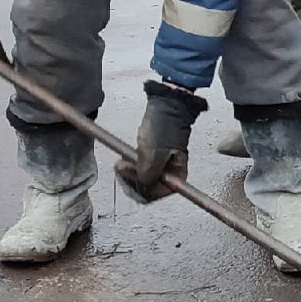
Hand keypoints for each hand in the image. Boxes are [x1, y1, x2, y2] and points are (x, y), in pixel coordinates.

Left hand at [114, 80, 207, 202]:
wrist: (166, 106)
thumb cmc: (164, 128)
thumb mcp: (153, 156)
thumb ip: (147, 177)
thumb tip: (142, 190)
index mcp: (176, 177)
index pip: (154, 195)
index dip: (138, 188)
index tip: (130, 174)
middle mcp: (170, 175)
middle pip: (145, 189)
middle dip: (131, 179)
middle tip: (123, 165)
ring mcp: (161, 167)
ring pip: (139, 180)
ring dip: (128, 172)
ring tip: (124, 158)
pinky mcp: (153, 159)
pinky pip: (138, 169)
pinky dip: (130, 165)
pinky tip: (128, 154)